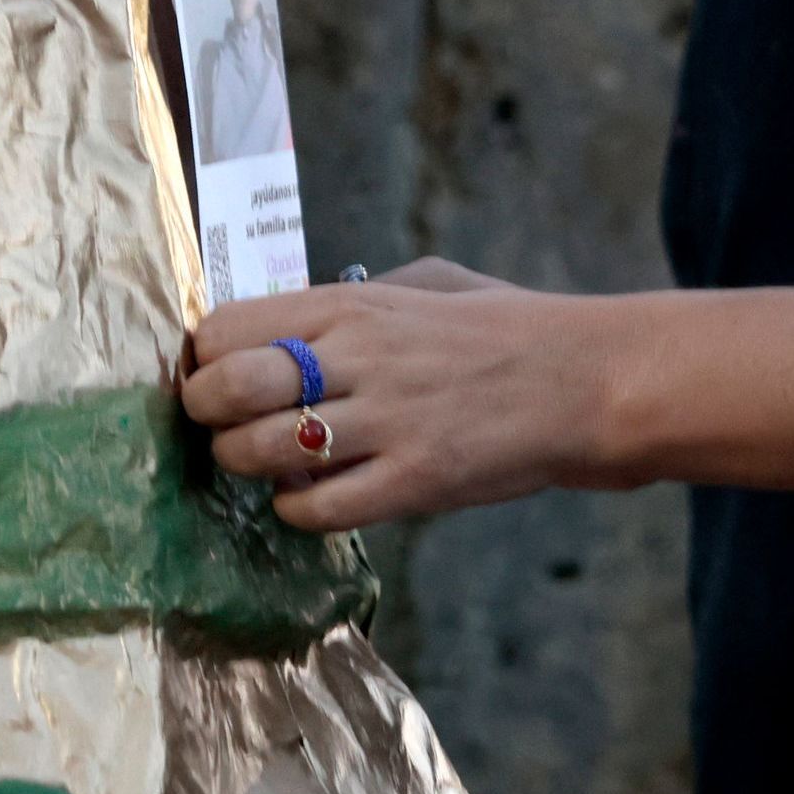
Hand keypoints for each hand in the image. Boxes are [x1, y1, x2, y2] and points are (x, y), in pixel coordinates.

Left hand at [181, 261, 631, 533]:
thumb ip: (355, 301)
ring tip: (264, 464)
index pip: (227, 327)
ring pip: (259, 452)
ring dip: (244, 465)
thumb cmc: (509, 328)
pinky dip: (295, 510)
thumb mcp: (428, 283)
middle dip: (205, 413)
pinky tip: (311, 498)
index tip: (214, 374)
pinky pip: (316, 509)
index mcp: (353, 306)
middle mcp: (358, 359)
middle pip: (226, 388)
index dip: (205, 358)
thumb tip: (287, 319)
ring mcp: (386, 423)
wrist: (589, 381)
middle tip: (221, 424)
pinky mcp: (414, 482)